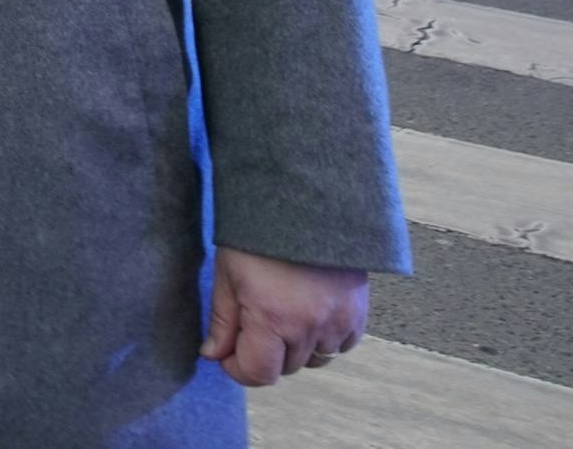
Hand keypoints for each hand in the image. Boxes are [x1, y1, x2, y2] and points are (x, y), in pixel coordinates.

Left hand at [201, 248, 367, 385]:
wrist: (306, 199)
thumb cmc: (260, 233)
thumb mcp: (228, 274)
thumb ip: (222, 321)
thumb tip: (214, 355)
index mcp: (273, 318)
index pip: (259, 373)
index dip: (238, 369)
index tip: (228, 354)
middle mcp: (309, 327)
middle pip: (285, 367)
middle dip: (265, 354)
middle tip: (253, 324)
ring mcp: (338, 321)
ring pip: (314, 360)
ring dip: (296, 348)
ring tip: (284, 315)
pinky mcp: (358, 312)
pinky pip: (341, 345)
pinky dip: (325, 339)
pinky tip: (311, 314)